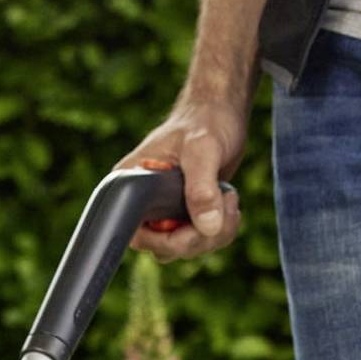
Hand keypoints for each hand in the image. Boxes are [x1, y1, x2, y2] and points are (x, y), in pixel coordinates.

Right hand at [122, 90, 248, 257]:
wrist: (222, 111)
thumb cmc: (205, 120)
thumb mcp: (202, 149)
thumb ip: (201, 187)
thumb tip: (207, 227)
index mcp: (131, 184)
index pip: (138, 235)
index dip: (169, 240)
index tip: (197, 221)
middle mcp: (143, 203)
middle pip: (165, 247)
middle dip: (200, 236)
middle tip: (226, 204)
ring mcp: (164, 211)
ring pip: (185, 247)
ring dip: (215, 234)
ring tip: (230, 198)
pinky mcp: (184, 215)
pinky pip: (199, 240)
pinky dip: (220, 230)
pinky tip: (229, 203)